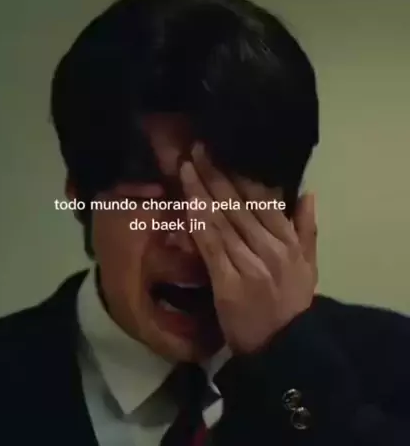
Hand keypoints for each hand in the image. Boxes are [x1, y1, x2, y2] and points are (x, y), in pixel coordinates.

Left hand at [179, 143, 317, 353]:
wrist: (283, 345)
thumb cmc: (292, 303)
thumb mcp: (310, 265)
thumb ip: (308, 228)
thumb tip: (307, 191)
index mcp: (288, 240)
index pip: (262, 199)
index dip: (239, 174)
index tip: (221, 153)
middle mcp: (269, 246)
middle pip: (237, 204)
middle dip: (215, 174)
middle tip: (197, 149)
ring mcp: (248, 263)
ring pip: (222, 220)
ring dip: (201, 192)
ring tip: (185, 167)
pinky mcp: (228, 281)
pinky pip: (211, 246)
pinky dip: (199, 223)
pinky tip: (187, 203)